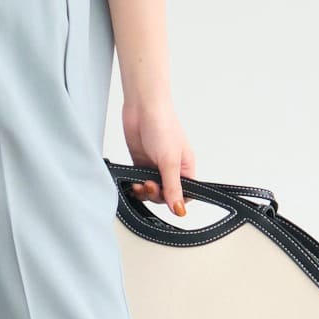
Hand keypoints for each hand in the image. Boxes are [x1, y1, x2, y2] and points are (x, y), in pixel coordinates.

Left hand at [122, 100, 194, 215]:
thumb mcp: (170, 161)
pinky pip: (139, 181)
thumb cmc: (163, 126)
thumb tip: (179, 210)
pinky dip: (136, 185)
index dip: (176, 201)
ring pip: (152, 190)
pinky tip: (133, 182)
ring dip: (145, 192)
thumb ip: (173, 187)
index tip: (166, 200)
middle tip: (149, 185)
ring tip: (140, 183)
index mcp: (186, 167)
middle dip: (157, 195)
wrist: (142, 108)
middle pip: (166, 195)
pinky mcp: (141, 162)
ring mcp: (156, 166)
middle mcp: (172, 168)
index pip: (186, 194)